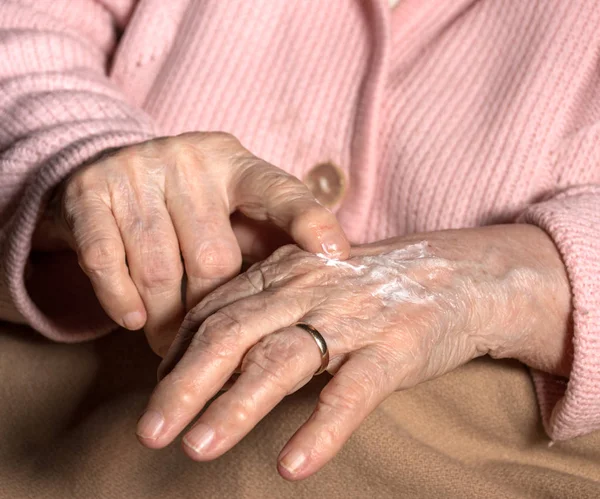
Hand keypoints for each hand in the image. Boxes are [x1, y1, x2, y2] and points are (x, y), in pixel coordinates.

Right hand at [33, 132, 349, 355]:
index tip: (336, 256)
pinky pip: (106, 259)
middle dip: (211, 313)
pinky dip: (120, 297)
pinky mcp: (90, 192)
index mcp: (235, 163)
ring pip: (160, 269)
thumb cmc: (186, 208)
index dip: (310, 222)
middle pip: (214, 258)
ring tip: (170, 345)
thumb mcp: (232, 213)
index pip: (280, 193)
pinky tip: (133, 319)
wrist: (106, 173)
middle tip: (210, 347)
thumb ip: (267, 242)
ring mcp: (137, 170)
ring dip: (165, 319)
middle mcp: (189, 158)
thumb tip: (318, 285)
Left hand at [136, 224, 572, 479]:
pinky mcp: (396, 347)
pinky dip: (321, 428)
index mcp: (282, 273)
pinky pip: (353, 391)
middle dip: (185, 384)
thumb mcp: (310, 282)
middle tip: (149, 432)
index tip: (156, 397)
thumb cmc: (371, 287)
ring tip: (198, 448)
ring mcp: (352, 317)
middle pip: (233, 334)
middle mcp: (308, 289)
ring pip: (283, 359)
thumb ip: (262, 307)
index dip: (177, 356)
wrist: (456, 273)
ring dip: (237, 405)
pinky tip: (293, 464)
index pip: (214, 312)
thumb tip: (208, 352)